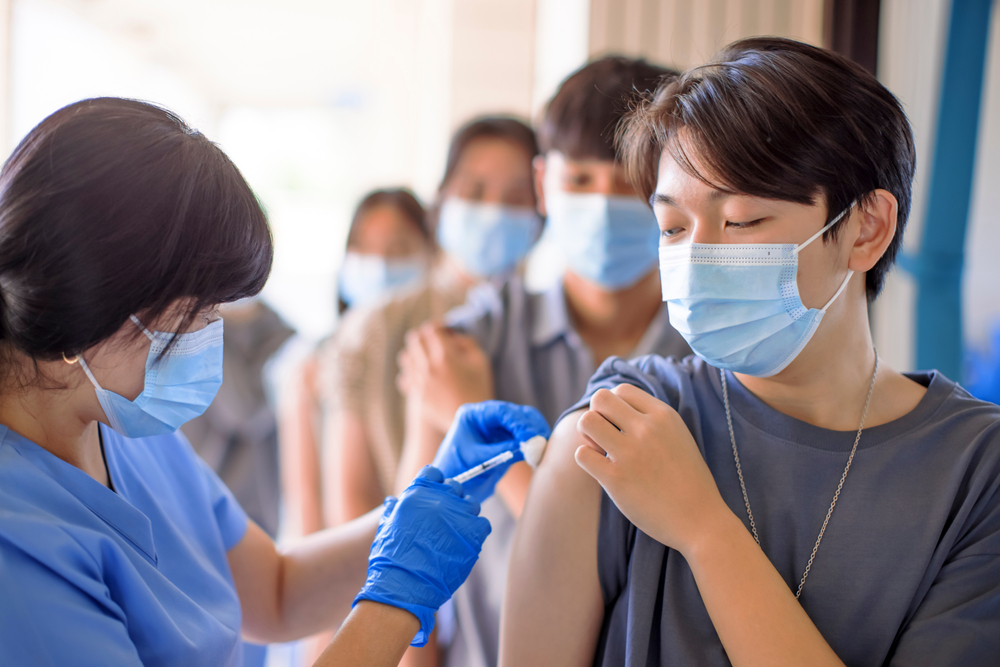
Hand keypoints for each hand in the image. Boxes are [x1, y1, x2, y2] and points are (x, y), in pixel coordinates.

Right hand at [353, 466, 490, 646]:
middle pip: (455, 487)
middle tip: (444, 522)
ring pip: (472, 505)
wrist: (404, 584)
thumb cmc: (391, 558)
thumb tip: (393, 501)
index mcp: (418, 491)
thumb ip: (394, 509)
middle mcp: (440, 497)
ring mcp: (459, 513)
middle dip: (451, 501)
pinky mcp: (474, 532)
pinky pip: (483, 524)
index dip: (434, 484)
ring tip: (455, 536)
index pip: (433, 472)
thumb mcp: (386, 526)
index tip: (434, 498)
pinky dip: (477, 533)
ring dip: (465, 517)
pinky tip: (465, 545)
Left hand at [397, 323, 493, 431]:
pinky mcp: (415, 395)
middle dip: (424, 337)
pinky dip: (410, 374)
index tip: (443, 332)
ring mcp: (419, 382)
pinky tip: (422, 377)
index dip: (437, 326)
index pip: (431, 329)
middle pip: (414, 339)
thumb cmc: (480, 388)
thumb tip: (450, 337)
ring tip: (426, 359)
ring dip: (414, 354)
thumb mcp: (481, 360)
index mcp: (445, 356)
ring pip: (405, 357)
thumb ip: (466, 341)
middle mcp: (428, 366)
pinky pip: (403, 378)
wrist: (472, 420)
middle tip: (433, 342)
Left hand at [433, 401, 550, 502]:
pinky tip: (539, 457)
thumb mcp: (477, 461)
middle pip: (519, 414)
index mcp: (474, 415)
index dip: (519, 423)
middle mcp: (489, 417)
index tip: (531, 439)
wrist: (454, 490)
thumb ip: (502, 451)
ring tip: (541, 453)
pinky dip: (536, 446)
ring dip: (537, 437)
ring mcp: (500, 428)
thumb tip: (529, 445)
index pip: (502, 412)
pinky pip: (528, 439)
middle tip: (542, 446)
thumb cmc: (457, 473)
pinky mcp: (510, 441)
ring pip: (527, 425)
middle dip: (532, 429)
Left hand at [574, 384, 729, 554]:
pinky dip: (586, 460)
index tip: (620, 424)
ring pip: (586, 421)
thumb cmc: (688, 481)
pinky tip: (601, 469)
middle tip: (605, 435)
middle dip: (597, 414)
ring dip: (587, 435)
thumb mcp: (678, 436)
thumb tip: (615, 409)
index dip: (615, 406)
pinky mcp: (616, 479)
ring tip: (600, 450)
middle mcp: (646, 429)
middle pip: (600, 398)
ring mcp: (630, 453)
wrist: (700, 521)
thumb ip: (651, 420)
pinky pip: (582, 454)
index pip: (622, 390)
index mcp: (664, 415)